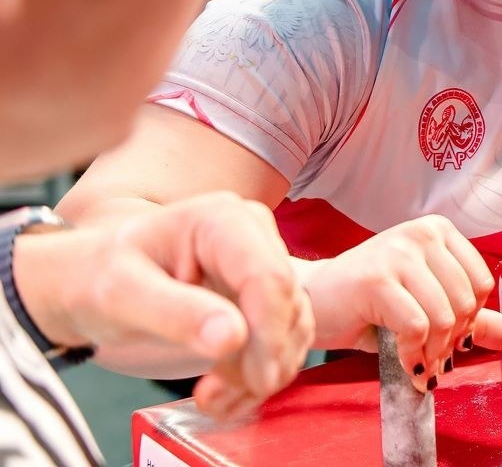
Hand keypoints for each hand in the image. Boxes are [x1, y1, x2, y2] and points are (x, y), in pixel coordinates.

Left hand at [14, 192, 311, 420]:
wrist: (91, 280)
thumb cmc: (100, 278)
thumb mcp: (122, 296)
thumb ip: (175, 313)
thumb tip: (232, 338)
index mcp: (222, 220)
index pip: (267, 276)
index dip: (270, 332)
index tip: (257, 379)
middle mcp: (254, 234)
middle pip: (286, 303)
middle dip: (262, 358)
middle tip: (217, 399)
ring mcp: (262, 263)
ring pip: (292, 325)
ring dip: (260, 371)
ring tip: (213, 399)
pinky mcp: (263, 294)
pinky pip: (282, 338)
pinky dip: (259, 372)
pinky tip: (225, 391)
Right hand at [299, 216, 501, 392]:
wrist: (311, 301)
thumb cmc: (368, 303)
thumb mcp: (426, 305)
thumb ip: (471, 319)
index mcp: (438, 231)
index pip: (481, 283)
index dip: (470, 321)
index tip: (450, 340)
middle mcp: (421, 234)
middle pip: (464, 302)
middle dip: (451, 343)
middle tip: (433, 359)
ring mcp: (398, 253)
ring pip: (443, 317)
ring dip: (433, 352)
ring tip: (419, 362)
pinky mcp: (376, 279)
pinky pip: (416, 327)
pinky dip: (414, 354)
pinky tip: (403, 361)